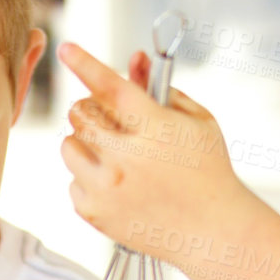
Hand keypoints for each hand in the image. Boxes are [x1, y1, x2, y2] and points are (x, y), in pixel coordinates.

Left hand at [58, 42, 255, 261]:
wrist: (213, 231)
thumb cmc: (209, 171)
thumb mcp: (197, 121)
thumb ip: (162, 88)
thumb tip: (135, 60)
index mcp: (155, 130)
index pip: (110, 87)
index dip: (85, 63)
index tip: (66, 48)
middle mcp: (125, 158)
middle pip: (80, 114)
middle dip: (92, 110)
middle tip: (110, 119)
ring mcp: (106, 188)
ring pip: (68, 146)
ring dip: (86, 142)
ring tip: (113, 152)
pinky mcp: (94, 212)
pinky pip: (72, 180)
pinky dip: (88, 177)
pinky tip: (116, 183)